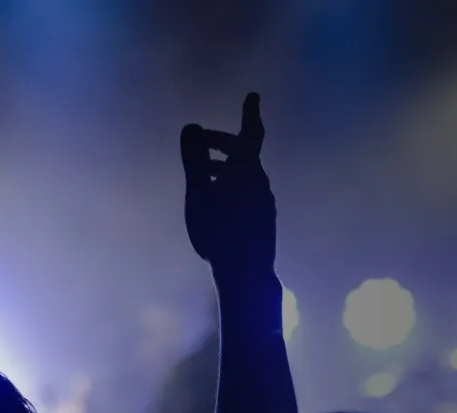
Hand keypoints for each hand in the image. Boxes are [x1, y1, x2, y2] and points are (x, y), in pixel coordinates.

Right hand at [181, 93, 274, 270]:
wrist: (246, 273)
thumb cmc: (218, 231)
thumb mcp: (198, 194)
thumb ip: (194, 160)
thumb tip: (191, 126)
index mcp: (246, 172)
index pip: (249, 135)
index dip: (250, 114)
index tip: (253, 96)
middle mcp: (260, 184)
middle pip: (245, 154)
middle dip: (223, 143)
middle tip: (202, 142)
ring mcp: (265, 203)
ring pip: (245, 174)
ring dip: (224, 167)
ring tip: (202, 175)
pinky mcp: (264, 220)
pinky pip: (247, 191)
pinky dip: (230, 184)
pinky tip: (216, 202)